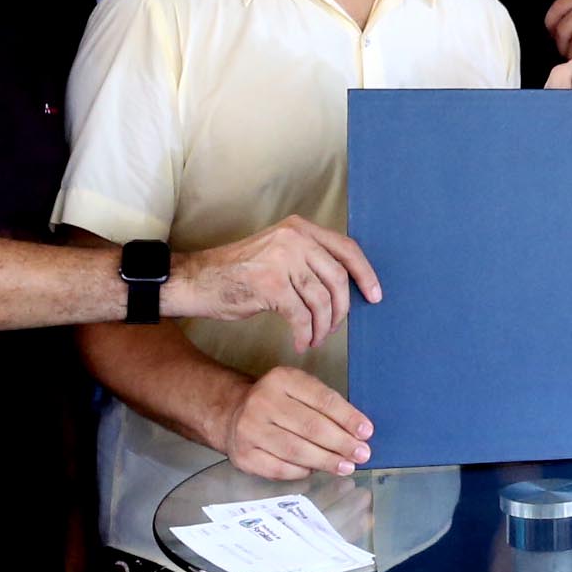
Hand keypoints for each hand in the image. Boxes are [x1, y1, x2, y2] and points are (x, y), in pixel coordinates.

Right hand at [171, 215, 381, 349]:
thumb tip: (343, 288)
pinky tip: (299, 342)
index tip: (375, 295)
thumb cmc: (237, 273)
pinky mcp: (270, 285)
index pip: (346, 249)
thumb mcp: (277, 253)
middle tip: (334, 328)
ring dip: (322, 327)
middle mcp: (293, 239)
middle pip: (338, 279)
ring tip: (314, 338)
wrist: (196, 280)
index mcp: (299, 229)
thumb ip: (308, 260)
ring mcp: (282, 260)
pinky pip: (302, 316)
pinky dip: (305, 334)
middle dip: (342, 310)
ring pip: (321, 300)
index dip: (365, 274)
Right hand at [222, 365, 372, 478]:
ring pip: (296, 450)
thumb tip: (358, 433)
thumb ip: (326, 407)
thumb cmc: (278, 404)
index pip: (322, 399)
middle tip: (362, 454)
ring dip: (326, 461)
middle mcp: (262, 402)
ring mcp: (250, 430)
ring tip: (346, 466)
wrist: (233, 414)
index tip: (366, 432)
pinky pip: (280, 468)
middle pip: (311, 427)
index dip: (347, 417)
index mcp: (281, 379)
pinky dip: (302, 471)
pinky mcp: (244, 455)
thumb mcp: (299, 391)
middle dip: (341, 443)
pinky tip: (315, 470)